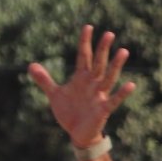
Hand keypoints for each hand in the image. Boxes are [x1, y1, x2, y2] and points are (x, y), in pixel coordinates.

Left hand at [27, 25, 138, 149]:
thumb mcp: (55, 94)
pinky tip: (130, 84)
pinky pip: (114, 100)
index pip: (83, 56)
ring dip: (116, 65)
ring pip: (109, 77)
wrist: (76, 134)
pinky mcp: (103, 109)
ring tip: (123, 51)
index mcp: (81, 78)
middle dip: (103, 49)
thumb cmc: (69, 112)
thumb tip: (30, 65)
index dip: (85, 42)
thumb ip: (45, 80)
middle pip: (98, 63)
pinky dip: (122, 93)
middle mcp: (92, 83)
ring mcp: (99, 95)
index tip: (88, 27)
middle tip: (109, 34)